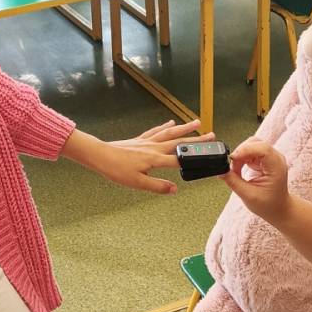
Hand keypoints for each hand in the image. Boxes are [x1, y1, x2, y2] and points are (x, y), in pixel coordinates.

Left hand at [64, 120, 214, 194]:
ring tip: (197, 122)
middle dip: (197, 139)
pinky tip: (171, 123)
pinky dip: (165, 127)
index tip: (210, 159)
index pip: (180, 160)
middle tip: (212, 135)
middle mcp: (154, 147)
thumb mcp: (138, 183)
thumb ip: (158, 186)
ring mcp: (147, 141)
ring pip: (170, 133)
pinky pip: (156, 131)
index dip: (196, 160)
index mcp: (155, 159)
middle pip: (180, 142)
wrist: (100, 155)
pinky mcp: (140, 139)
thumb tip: (174, 189)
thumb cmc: (116, 170)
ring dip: (184, 128)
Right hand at [220, 138, 291, 224]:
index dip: (245, 150)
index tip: (233, 158)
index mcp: (276, 167)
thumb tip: (221, 170)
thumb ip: (233, 181)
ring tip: (235, 170)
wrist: (278, 209)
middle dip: (240, 152)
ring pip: (251, 145)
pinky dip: (241, 158)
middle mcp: (275, 159)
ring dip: (240, 155)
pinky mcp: (263, 159)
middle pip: (255, 143)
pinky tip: (239, 169)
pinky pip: (249, 151)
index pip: (262, 148)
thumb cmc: (269, 204)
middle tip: (232, 167)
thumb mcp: (248, 195)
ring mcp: (270, 158)